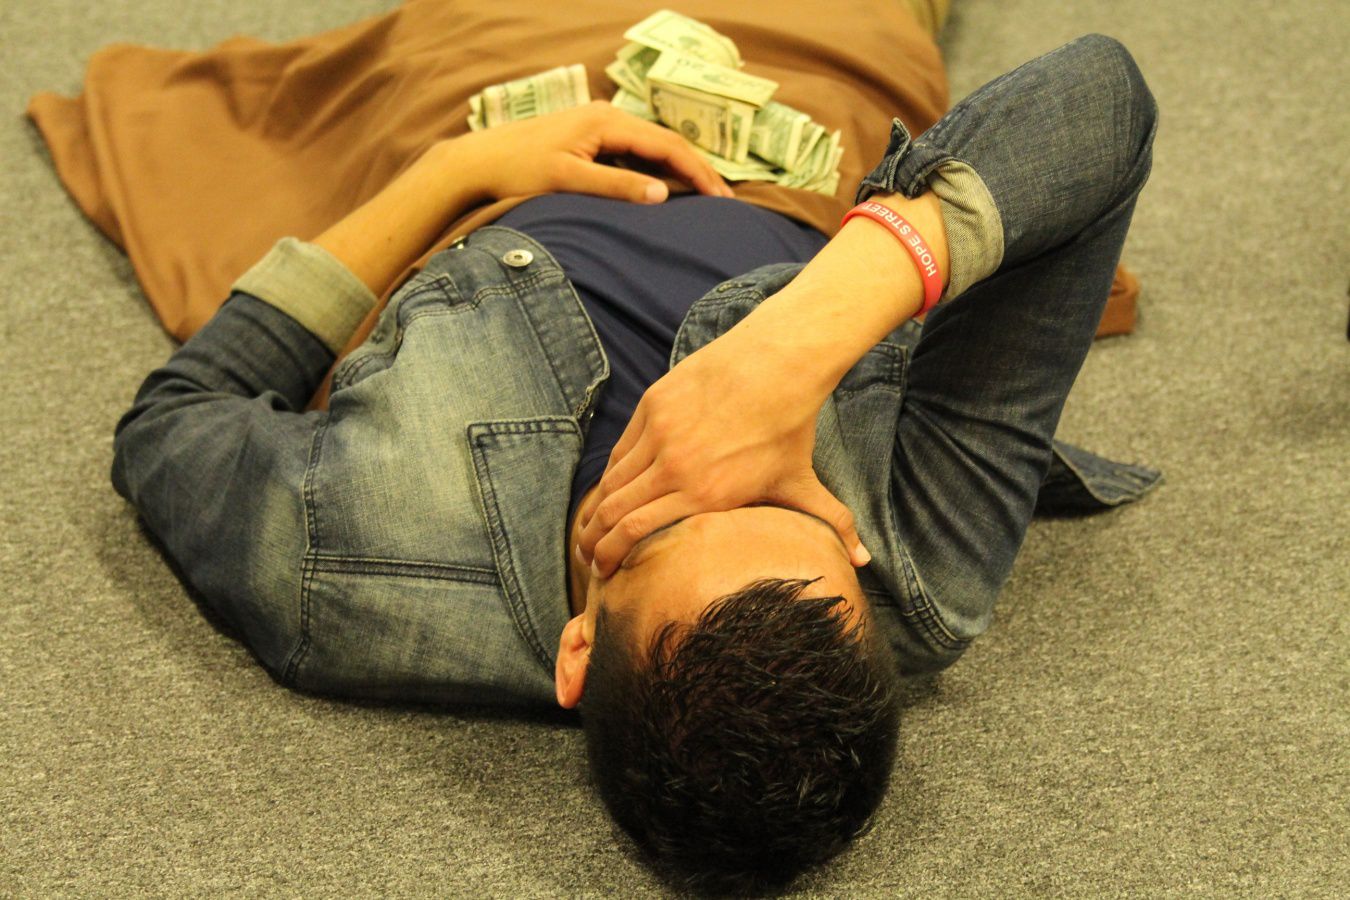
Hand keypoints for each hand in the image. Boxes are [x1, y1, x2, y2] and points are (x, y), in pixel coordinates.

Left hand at [453, 100, 732, 202]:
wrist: (479, 161)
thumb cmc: (518, 170)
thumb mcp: (569, 180)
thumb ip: (617, 186)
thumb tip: (663, 194)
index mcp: (606, 122)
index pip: (666, 145)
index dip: (697, 172)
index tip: (720, 197)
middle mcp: (607, 115)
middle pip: (665, 141)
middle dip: (697, 170)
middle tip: (725, 199)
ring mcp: (599, 124)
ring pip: (652, 145)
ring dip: (680, 168)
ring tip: (706, 194)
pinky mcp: (591, 136)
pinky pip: (635, 150)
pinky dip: (658, 167)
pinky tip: (668, 186)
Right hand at [574, 325, 868, 577]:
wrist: (778, 362)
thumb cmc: (790, 427)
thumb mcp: (804, 482)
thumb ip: (830, 525)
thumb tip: (864, 563)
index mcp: (705, 497)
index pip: (635, 534)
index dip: (610, 558)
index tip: (603, 574)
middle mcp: (675, 468)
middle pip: (613, 513)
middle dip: (593, 542)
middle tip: (588, 560)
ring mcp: (659, 434)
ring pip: (610, 482)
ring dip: (595, 511)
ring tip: (589, 532)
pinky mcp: (653, 406)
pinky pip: (620, 450)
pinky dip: (609, 475)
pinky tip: (608, 491)